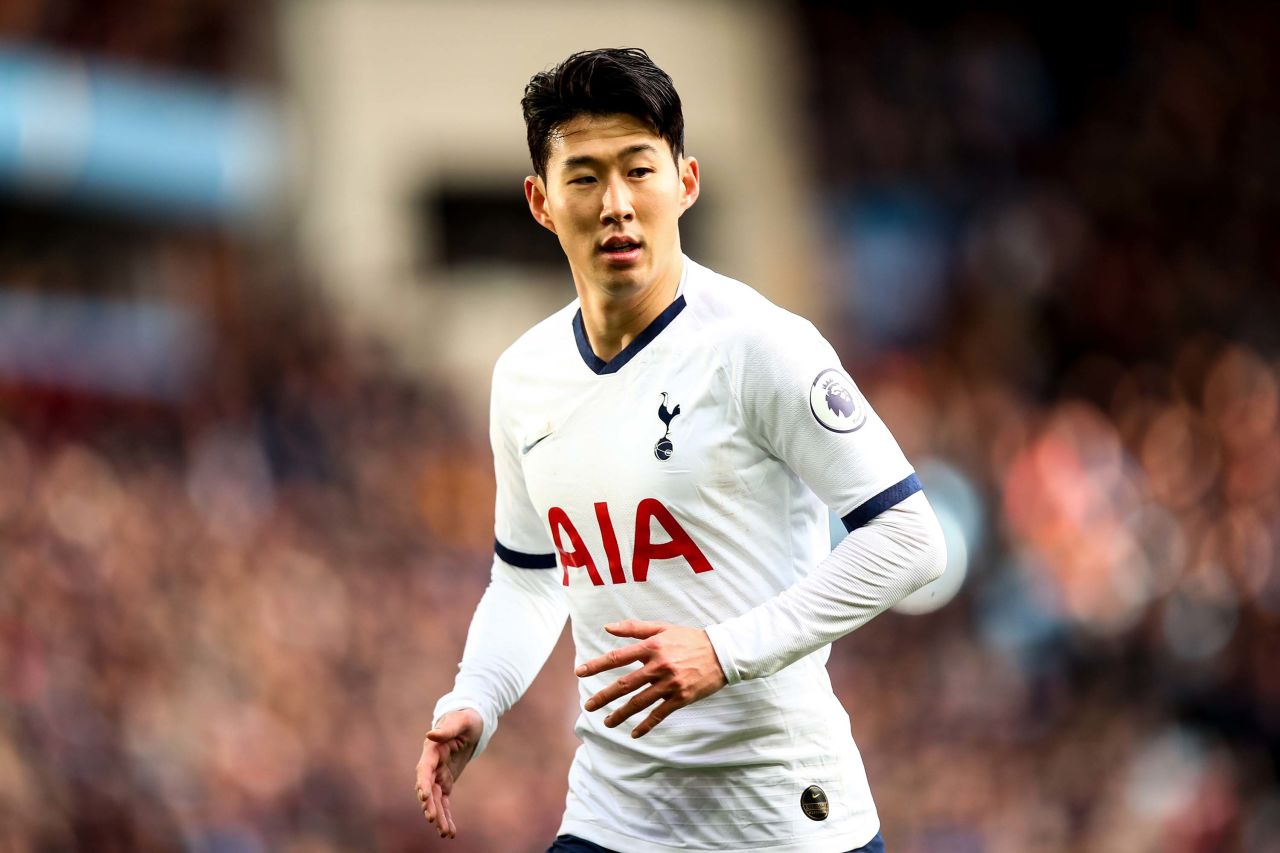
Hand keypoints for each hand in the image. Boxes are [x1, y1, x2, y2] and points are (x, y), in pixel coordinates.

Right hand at [415, 708, 481, 839]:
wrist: (471, 722)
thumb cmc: (465, 718)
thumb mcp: (461, 721)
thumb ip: (447, 729)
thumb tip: (430, 735)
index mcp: (432, 751)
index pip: (424, 769)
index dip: (423, 783)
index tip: (425, 796)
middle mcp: (431, 766)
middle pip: (428, 788)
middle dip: (429, 804)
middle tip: (432, 819)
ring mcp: (438, 775)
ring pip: (435, 800)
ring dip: (438, 816)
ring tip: (444, 832)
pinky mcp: (445, 782)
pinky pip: (444, 802)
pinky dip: (446, 816)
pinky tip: (449, 832)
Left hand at [576, 619, 726, 737]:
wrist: (722, 653)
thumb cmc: (689, 638)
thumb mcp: (662, 628)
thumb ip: (634, 628)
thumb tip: (607, 627)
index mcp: (652, 647)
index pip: (618, 657)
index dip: (597, 665)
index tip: (580, 673)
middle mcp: (659, 666)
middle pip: (625, 684)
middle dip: (604, 696)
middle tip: (588, 705)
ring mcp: (670, 684)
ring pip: (639, 702)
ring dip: (621, 714)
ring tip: (607, 722)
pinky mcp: (681, 698)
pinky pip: (659, 714)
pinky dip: (646, 725)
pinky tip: (634, 733)